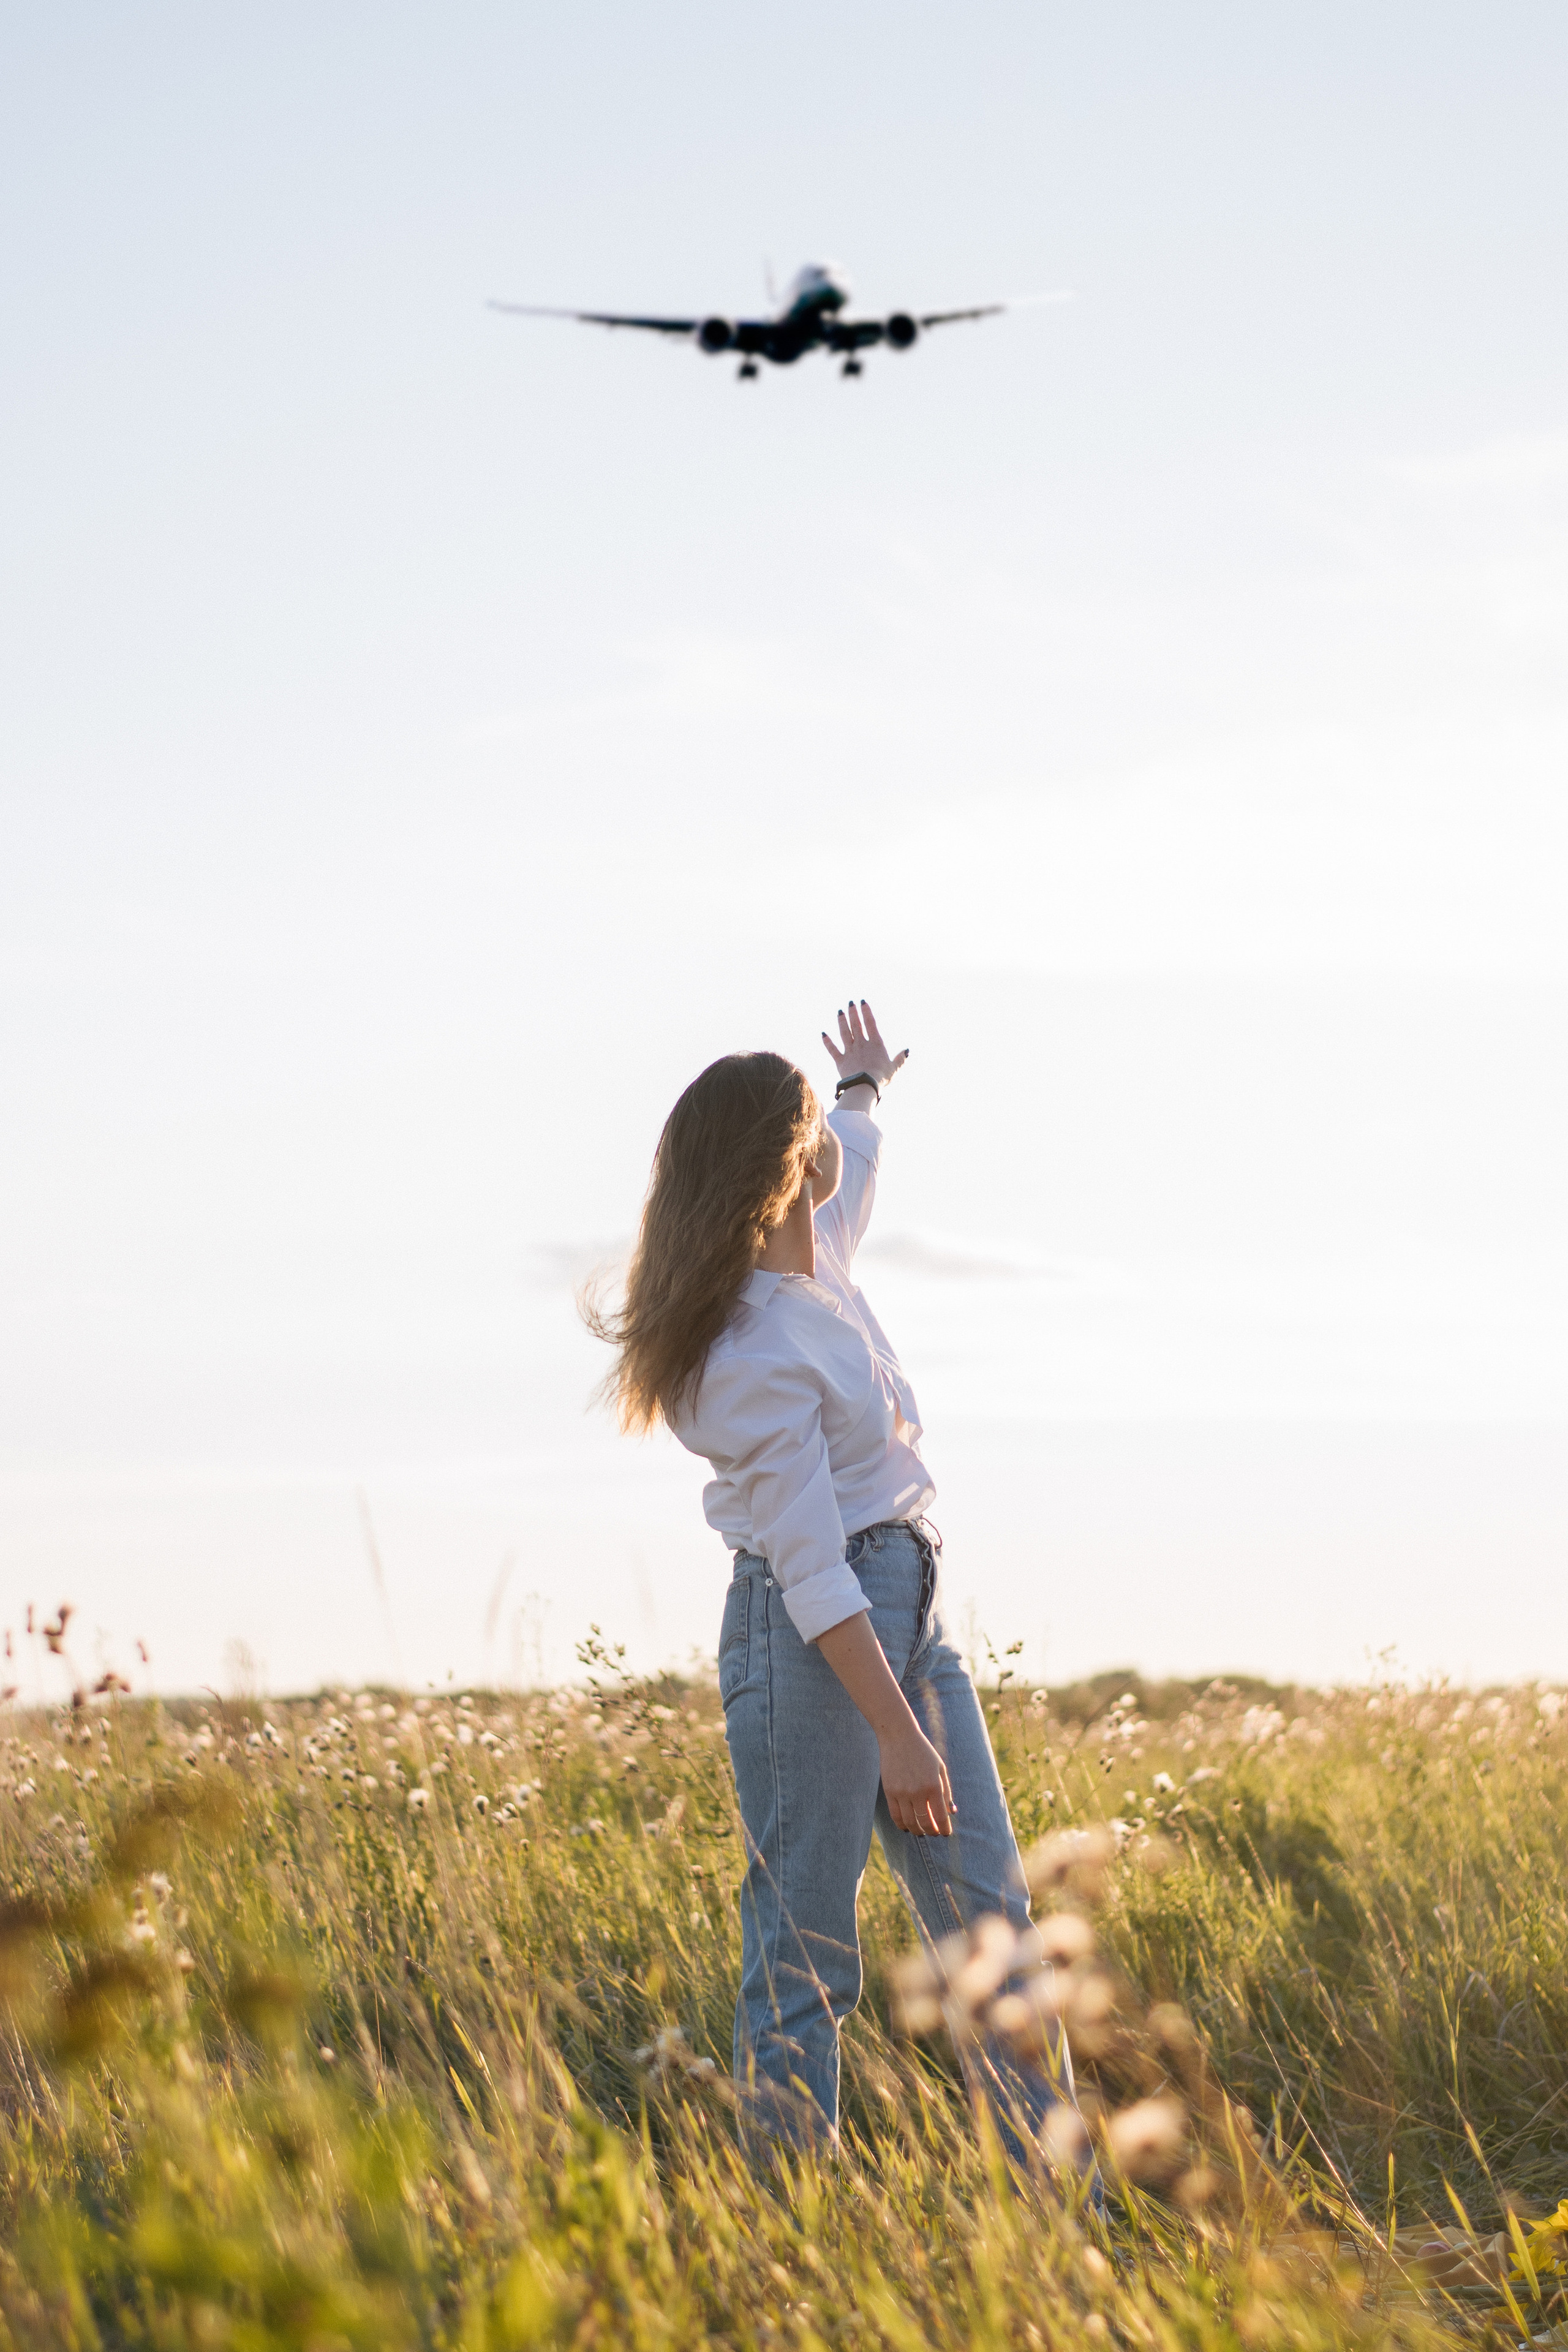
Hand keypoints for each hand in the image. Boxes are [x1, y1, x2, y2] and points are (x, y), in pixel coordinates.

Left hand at [821, 999, 908, 1096]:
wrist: (865, 1085)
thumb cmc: (881, 1077)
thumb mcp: (894, 1068)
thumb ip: (900, 1059)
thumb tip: (907, 1051)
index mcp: (875, 1044)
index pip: (870, 1023)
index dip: (866, 1011)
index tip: (863, 1002)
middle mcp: (861, 1044)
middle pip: (856, 1025)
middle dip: (853, 1012)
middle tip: (850, 1003)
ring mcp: (850, 1051)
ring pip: (844, 1033)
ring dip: (841, 1021)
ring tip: (840, 1012)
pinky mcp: (840, 1061)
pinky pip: (832, 1049)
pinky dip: (827, 1041)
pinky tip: (823, 1034)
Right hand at [877, 1718, 955, 1837]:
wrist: (899, 1736)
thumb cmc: (923, 1751)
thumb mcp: (940, 1768)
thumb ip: (946, 1791)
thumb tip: (950, 1812)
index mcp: (934, 1785)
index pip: (941, 1817)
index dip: (944, 1829)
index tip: (946, 1833)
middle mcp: (918, 1791)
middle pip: (925, 1823)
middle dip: (932, 1831)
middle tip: (934, 1833)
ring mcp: (902, 1793)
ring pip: (910, 1822)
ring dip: (917, 1831)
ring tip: (921, 1831)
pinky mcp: (889, 1792)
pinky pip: (895, 1816)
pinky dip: (902, 1825)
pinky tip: (907, 1826)